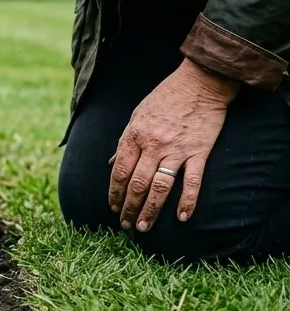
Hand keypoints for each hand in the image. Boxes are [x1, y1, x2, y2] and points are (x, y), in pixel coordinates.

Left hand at [109, 58, 238, 231]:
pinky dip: (188, 200)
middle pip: (136, 183)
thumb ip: (124, 142)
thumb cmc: (165, 98)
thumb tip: (110, 163)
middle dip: (128, 207)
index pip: (119, 171)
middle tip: (126, 226)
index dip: (114, 193)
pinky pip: (192, 181)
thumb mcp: (136, 116)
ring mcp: (176, 150)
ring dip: (150, 210)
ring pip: (159, 187)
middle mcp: (152, 145)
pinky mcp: (199, 152)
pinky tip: (181, 217)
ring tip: (144, 227)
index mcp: (134, 136)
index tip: (113, 208)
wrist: (199, 83)